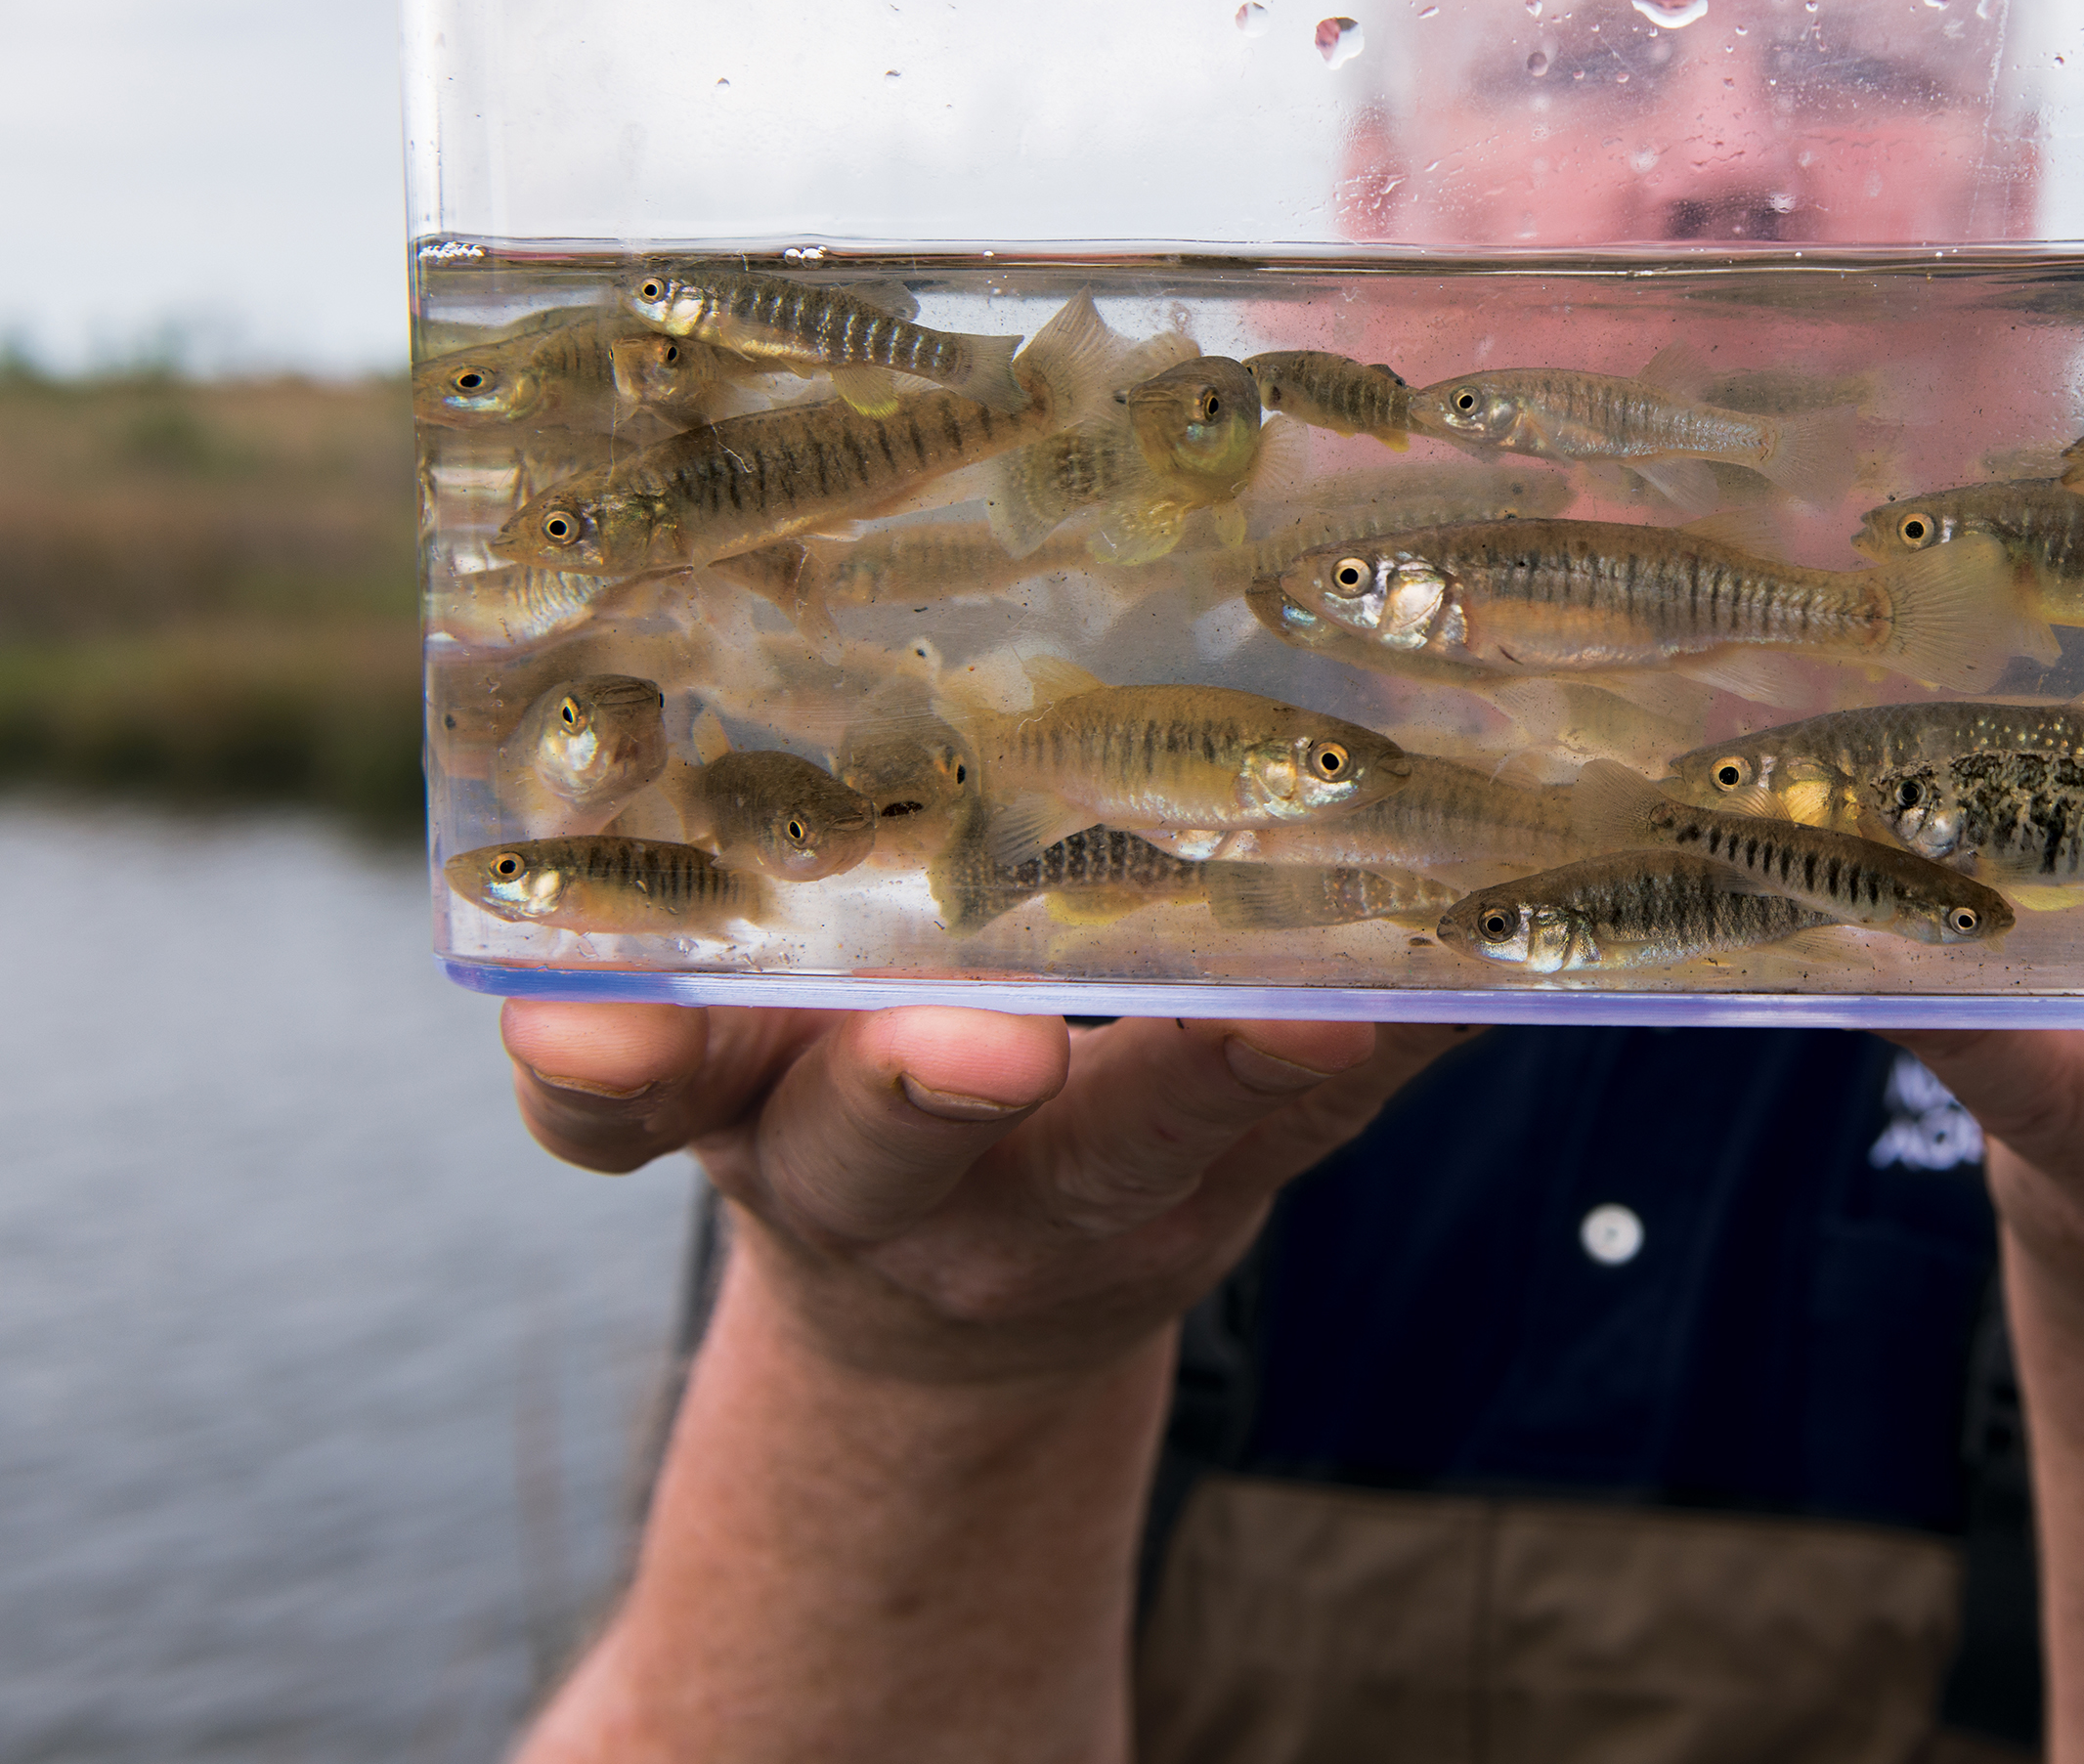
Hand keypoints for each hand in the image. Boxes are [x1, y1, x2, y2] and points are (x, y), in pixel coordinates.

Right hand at [502, 1000, 1464, 1385]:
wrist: (961, 1286)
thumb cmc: (829, 1073)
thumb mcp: (725, 1030)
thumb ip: (676, 952)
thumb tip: (596, 797)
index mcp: (727, 1098)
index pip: (626, 1097)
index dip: (612, 1068)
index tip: (595, 1031)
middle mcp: (883, 1169)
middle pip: (879, 1144)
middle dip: (921, 1086)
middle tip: (984, 1051)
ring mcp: (1066, 1198)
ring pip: (1133, 1143)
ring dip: (1215, 1069)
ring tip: (1304, 1012)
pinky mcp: (1226, 1185)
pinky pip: (1315, 1127)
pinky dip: (1404, 1048)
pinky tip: (1488, 978)